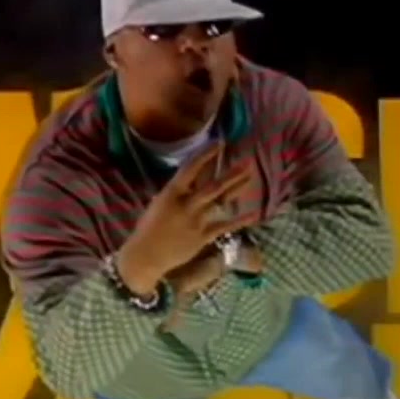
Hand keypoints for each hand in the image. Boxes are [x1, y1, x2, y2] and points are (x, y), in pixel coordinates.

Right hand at [116, 143, 257, 292]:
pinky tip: (254, 214)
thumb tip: (188, 182)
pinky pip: (224, 227)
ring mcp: (196, 221)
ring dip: (236, 188)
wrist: (146, 256)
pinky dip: (239, 221)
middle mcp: (186, 204)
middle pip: (213, 185)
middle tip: (247, 161)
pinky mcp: (203, 237)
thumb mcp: (158, 203)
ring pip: (221, 201)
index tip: (220, 142)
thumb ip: (175, 192)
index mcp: (171, 193)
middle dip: (231, 173)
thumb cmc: (147, 228)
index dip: (206, 154)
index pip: (191, 168)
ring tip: (250, 176)